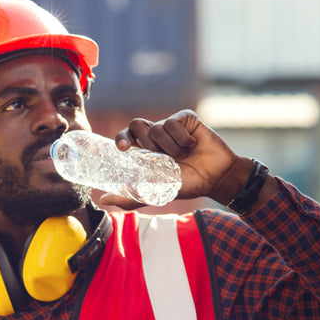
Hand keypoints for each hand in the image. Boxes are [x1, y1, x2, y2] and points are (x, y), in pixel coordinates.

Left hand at [110, 110, 243, 205]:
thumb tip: (102, 201)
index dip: (122, 137)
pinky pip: (174, 122)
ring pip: (157, 127)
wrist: (216, 178)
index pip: (126, 135)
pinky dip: (181, 138)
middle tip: (158, 155)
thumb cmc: (187, 184)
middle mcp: (156, 135)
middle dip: (145, 142)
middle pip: (137, 124)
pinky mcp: (186, 119)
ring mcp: (171, 125)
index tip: (123, 148)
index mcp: (146, 149)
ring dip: (169, 147)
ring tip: (182, 157)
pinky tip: (192, 146)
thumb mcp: (156, 193)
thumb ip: (131, 197)